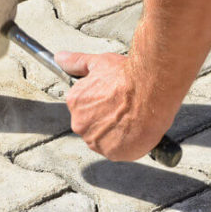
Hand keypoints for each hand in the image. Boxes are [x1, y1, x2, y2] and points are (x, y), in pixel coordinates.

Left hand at [55, 51, 171, 160]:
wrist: (151, 90)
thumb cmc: (128, 76)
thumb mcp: (99, 63)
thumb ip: (77, 63)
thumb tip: (60, 58)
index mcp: (74, 103)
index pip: (85, 109)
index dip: (103, 104)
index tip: (115, 100)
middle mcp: (80, 124)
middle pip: (94, 126)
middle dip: (108, 120)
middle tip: (126, 109)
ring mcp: (95, 141)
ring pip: (106, 140)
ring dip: (117, 133)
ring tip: (133, 118)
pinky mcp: (113, 153)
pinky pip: (120, 151)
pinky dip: (129, 145)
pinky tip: (136, 130)